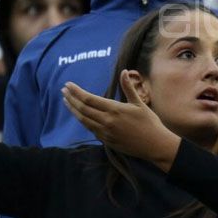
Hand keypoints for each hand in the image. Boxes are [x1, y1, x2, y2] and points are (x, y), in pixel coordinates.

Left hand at [62, 71, 180, 171]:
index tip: (68, 84)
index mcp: (114, 109)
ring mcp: (105, 133)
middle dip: (71, 98)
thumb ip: (128, 87)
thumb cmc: (149, 122)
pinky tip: (80, 115)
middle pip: (82, 109)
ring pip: (83, 120)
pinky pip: (90, 129)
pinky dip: (83, 120)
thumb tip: (124, 71)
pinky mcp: (106, 141)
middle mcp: (107, 121)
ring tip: (66, 101)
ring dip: (73, 110)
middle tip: (63, 90)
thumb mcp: (139, 103)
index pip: (89, 98)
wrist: (154, 145)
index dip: (76, 91)